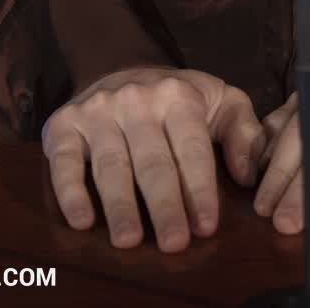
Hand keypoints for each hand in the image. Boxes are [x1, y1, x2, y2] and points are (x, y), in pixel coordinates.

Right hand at [42, 65, 267, 254]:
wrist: (118, 65)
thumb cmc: (175, 98)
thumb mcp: (219, 100)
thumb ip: (243, 131)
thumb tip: (245, 175)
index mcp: (178, 95)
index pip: (191, 146)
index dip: (199, 188)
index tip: (206, 227)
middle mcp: (136, 100)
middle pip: (152, 160)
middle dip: (165, 204)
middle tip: (173, 244)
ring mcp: (98, 111)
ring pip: (111, 164)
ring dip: (120, 205)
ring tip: (129, 240)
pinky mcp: (64, 124)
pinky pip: (64, 160)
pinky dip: (70, 191)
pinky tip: (81, 220)